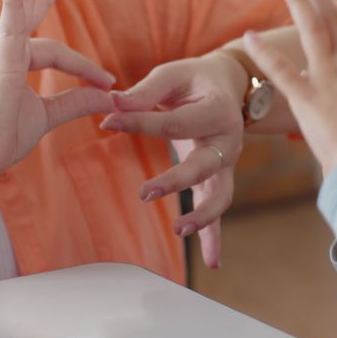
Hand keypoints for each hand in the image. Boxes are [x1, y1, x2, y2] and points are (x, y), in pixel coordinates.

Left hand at [99, 52, 249, 268]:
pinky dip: (216, 237)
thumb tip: (112, 103)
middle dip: (176, 181)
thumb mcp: (172, 74)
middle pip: (204, 166)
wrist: (228, 85)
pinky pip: (218, 210)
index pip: (176, 123)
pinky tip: (212, 262)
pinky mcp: (220, 178)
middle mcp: (229, 140)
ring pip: (220, 195)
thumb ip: (145, 92)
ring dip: (203, 217)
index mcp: (218, 109)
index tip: (107, 120)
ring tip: (179, 230)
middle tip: (144, 193)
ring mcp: (227, 163)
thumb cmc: (194, 79)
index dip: (139, 122)